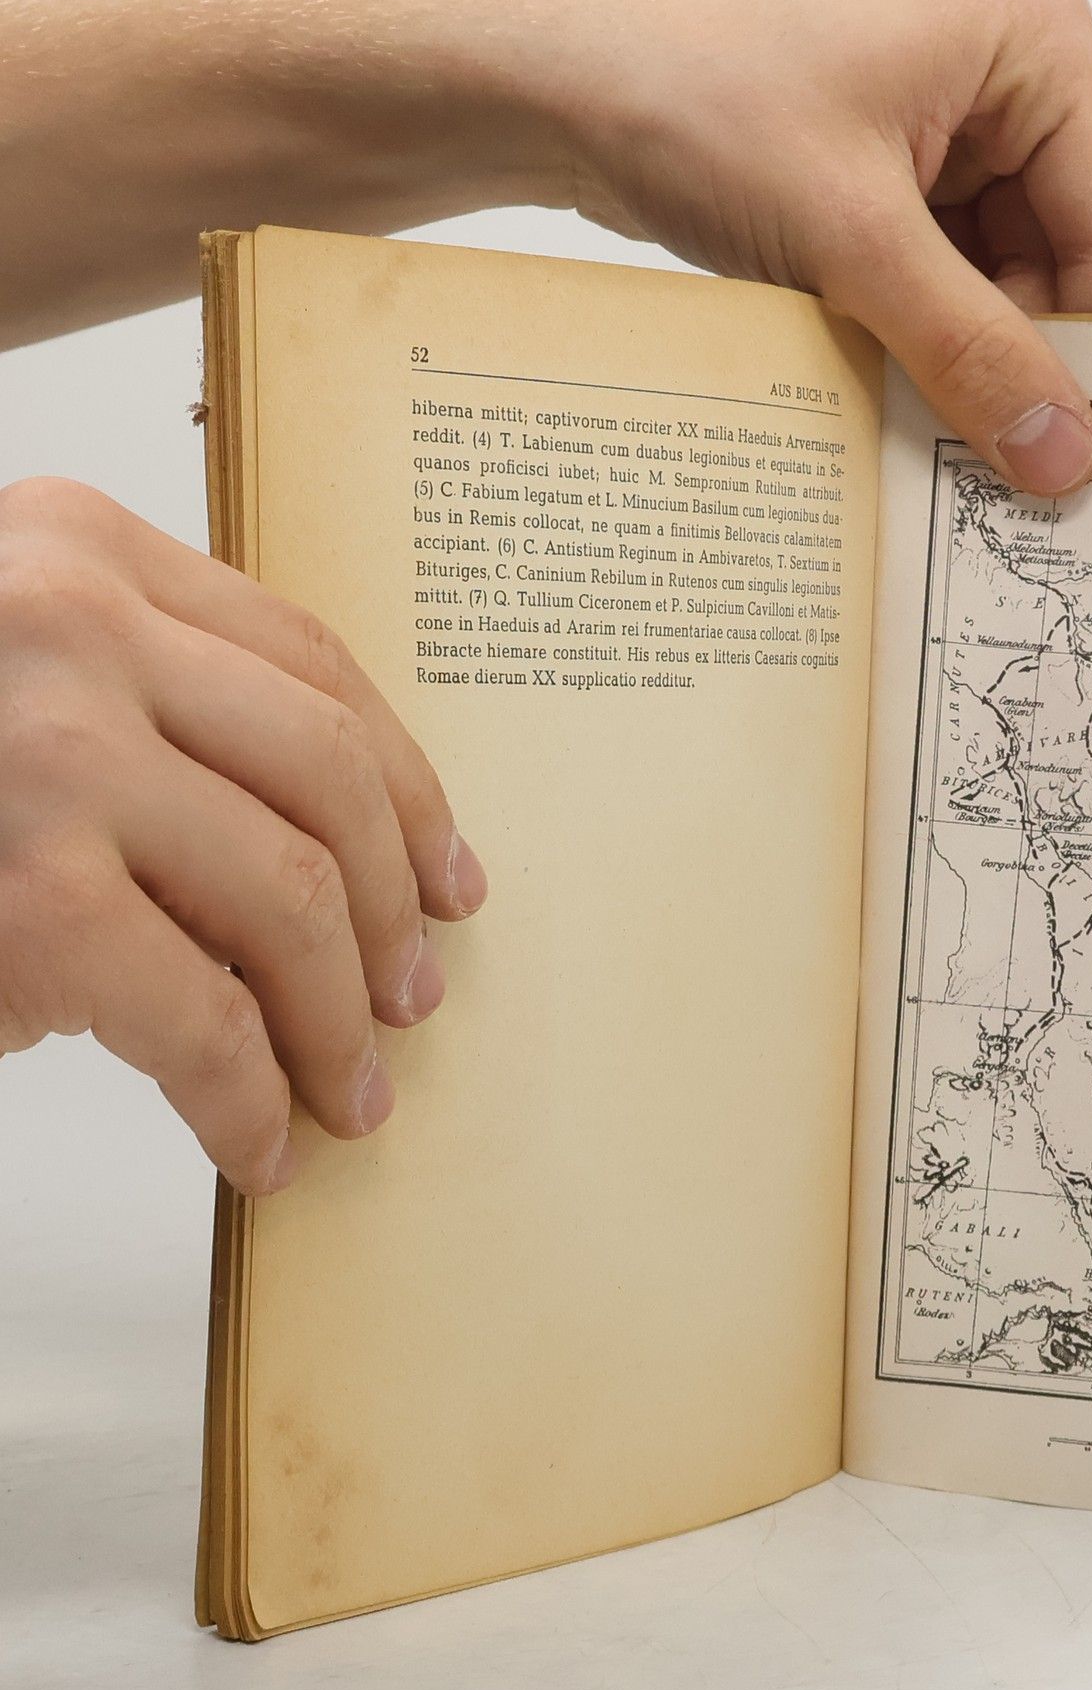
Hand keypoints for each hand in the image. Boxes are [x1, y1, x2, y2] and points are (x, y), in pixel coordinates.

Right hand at [0, 478, 486, 1192]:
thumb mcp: (6, 675)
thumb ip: (143, 715)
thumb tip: (329, 873)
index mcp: (79, 546)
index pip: (313, 665)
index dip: (406, 788)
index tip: (449, 877)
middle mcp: (72, 622)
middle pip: (326, 778)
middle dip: (393, 912)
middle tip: (409, 1004)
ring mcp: (49, 751)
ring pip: (293, 897)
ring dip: (337, 1020)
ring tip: (351, 1090)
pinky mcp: (28, 893)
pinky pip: (205, 1015)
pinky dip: (251, 1096)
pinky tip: (260, 1143)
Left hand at [466, 0, 1091, 493]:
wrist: (537, 67)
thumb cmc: (681, 80)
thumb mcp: (853, 236)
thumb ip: (971, 350)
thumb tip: (1060, 450)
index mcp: (1030, 40)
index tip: (1076, 454)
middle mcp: (997, 69)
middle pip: (1059, 255)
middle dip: (1017, 356)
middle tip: (991, 461)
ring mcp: (935, 115)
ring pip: (993, 274)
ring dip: (957, 351)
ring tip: (916, 412)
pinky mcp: (877, 160)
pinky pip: (932, 268)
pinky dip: (911, 329)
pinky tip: (880, 374)